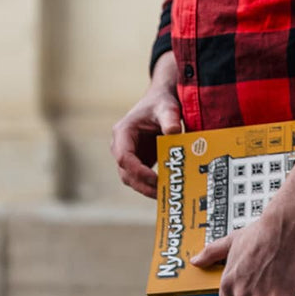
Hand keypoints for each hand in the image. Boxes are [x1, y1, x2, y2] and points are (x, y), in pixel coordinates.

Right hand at [109, 53, 183, 197]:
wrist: (160, 101)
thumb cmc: (161, 103)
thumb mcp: (167, 107)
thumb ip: (170, 119)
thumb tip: (174, 133)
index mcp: (123, 132)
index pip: (124, 157)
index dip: (138, 171)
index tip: (155, 179)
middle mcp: (121, 146)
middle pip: (126, 173)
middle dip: (143, 185)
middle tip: (163, 194)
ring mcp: (129, 155)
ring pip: (132, 179)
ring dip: (147, 188)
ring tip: (166, 194)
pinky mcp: (138, 161)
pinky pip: (142, 177)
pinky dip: (152, 184)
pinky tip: (168, 189)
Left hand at [189, 211, 294, 295]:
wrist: (284, 227)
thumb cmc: (260, 233)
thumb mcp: (231, 241)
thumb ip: (211, 253)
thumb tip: (196, 261)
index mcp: (228, 284)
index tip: (252, 290)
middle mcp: (242, 294)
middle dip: (263, 295)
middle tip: (270, 275)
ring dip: (277, 294)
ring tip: (279, 274)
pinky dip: (291, 294)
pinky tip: (289, 277)